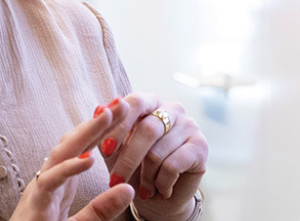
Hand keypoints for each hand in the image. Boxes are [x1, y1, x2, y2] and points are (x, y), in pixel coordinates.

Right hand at [9, 107, 134, 220]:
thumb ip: (103, 209)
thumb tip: (128, 189)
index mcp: (60, 181)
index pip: (82, 148)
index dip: (101, 129)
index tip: (123, 112)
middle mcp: (48, 178)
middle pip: (73, 143)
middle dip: (97, 122)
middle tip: (121, 102)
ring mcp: (40, 189)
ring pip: (61, 154)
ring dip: (84, 134)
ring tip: (107, 116)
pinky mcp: (36, 204)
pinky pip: (51, 182)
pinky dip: (69, 168)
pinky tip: (89, 158)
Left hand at [97, 93, 206, 220]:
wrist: (160, 196)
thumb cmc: (133, 167)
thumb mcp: (114, 150)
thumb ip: (105, 130)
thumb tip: (99, 109)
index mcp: (149, 102)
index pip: (134, 103)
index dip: (119, 125)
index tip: (105, 149)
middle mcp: (171, 109)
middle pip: (147, 129)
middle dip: (128, 159)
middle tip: (114, 181)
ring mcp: (189, 125)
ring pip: (158, 152)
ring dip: (145, 177)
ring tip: (142, 189)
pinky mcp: (201, 146)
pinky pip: (173, 165)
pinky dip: (161, 183)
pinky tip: (160, 191)